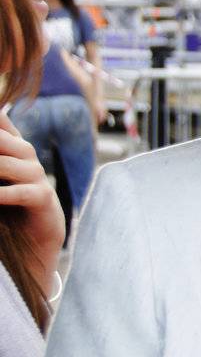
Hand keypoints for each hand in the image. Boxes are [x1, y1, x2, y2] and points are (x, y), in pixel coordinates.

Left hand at [0, 109, 62, 284]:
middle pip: (1, 140)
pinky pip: (18, 193)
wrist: (38, 232)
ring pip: (5, 165)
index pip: (1, 123)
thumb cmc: (10, 200)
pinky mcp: (42, 197)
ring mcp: (36, 174)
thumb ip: (0, 156)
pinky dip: (1, 195)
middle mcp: (26, 155)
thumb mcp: (1, 173)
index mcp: (14, 145)